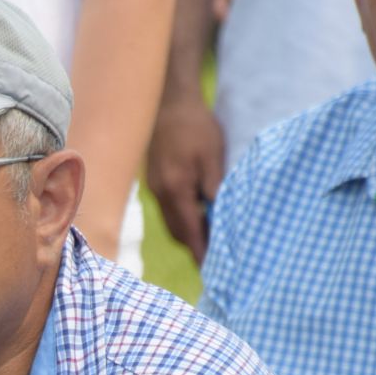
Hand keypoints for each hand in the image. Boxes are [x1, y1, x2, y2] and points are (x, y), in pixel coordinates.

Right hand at [145, 93, 225, 262]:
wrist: (169, 104)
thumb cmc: (196, 127)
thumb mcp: (212, 156)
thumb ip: (214, 188)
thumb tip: (220, 217)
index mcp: (176, 190)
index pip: (190, 232)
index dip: (201, 253)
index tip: (211, 270)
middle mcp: (161, 194)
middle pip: (178, 232)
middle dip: (196, 247)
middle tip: (217, 258)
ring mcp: (155, 189)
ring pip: (172, 223)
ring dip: (189, 234)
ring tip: (210, 239)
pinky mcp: (155, 182)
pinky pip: (168, 209)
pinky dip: (182, 219)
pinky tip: (197, 214)